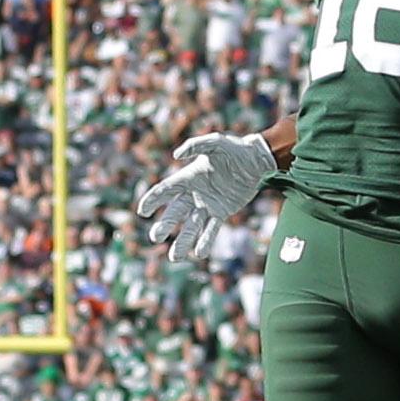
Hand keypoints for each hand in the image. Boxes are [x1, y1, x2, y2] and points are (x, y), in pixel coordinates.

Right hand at [134, 131, 275, 262]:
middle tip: (156, 237)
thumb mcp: (216, 142)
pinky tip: (199, 254)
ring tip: (175, 258)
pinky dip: (205, 240)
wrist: (256, 161)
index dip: (153, 200)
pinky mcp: (222, 212)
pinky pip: (212, 229)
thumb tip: (176, 155)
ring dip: (182, 241)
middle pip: (176, 212)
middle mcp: (195, 193)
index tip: (143, 211)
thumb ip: (195, 145)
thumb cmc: (235, 149)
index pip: (166, 190)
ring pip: (191, 226)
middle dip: (165, 225)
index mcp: (189, 177)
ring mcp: (207, 204)